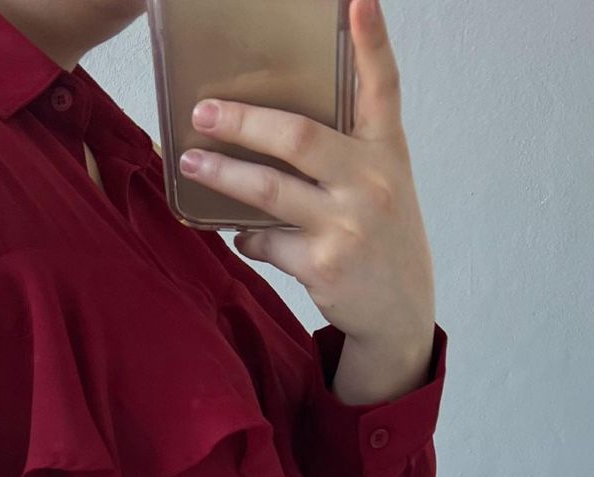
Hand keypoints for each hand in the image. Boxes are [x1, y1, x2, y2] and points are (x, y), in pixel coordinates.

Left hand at [180, 0, 435, 404]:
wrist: (401, 318)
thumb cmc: (382, 241)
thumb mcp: (381, 187)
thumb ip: (341, 154)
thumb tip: (266, 131)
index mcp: (386, 154)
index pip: (383, 87)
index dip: (371, 41)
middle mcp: (373, 184)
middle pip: (298, 136)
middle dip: (243, 121)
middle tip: (203, 111)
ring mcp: (349, 227)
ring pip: (269, 189)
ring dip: (223, 175)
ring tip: (192, 163)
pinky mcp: (326, 267)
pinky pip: (267, 240)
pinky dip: (248, 237)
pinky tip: (243, 235)